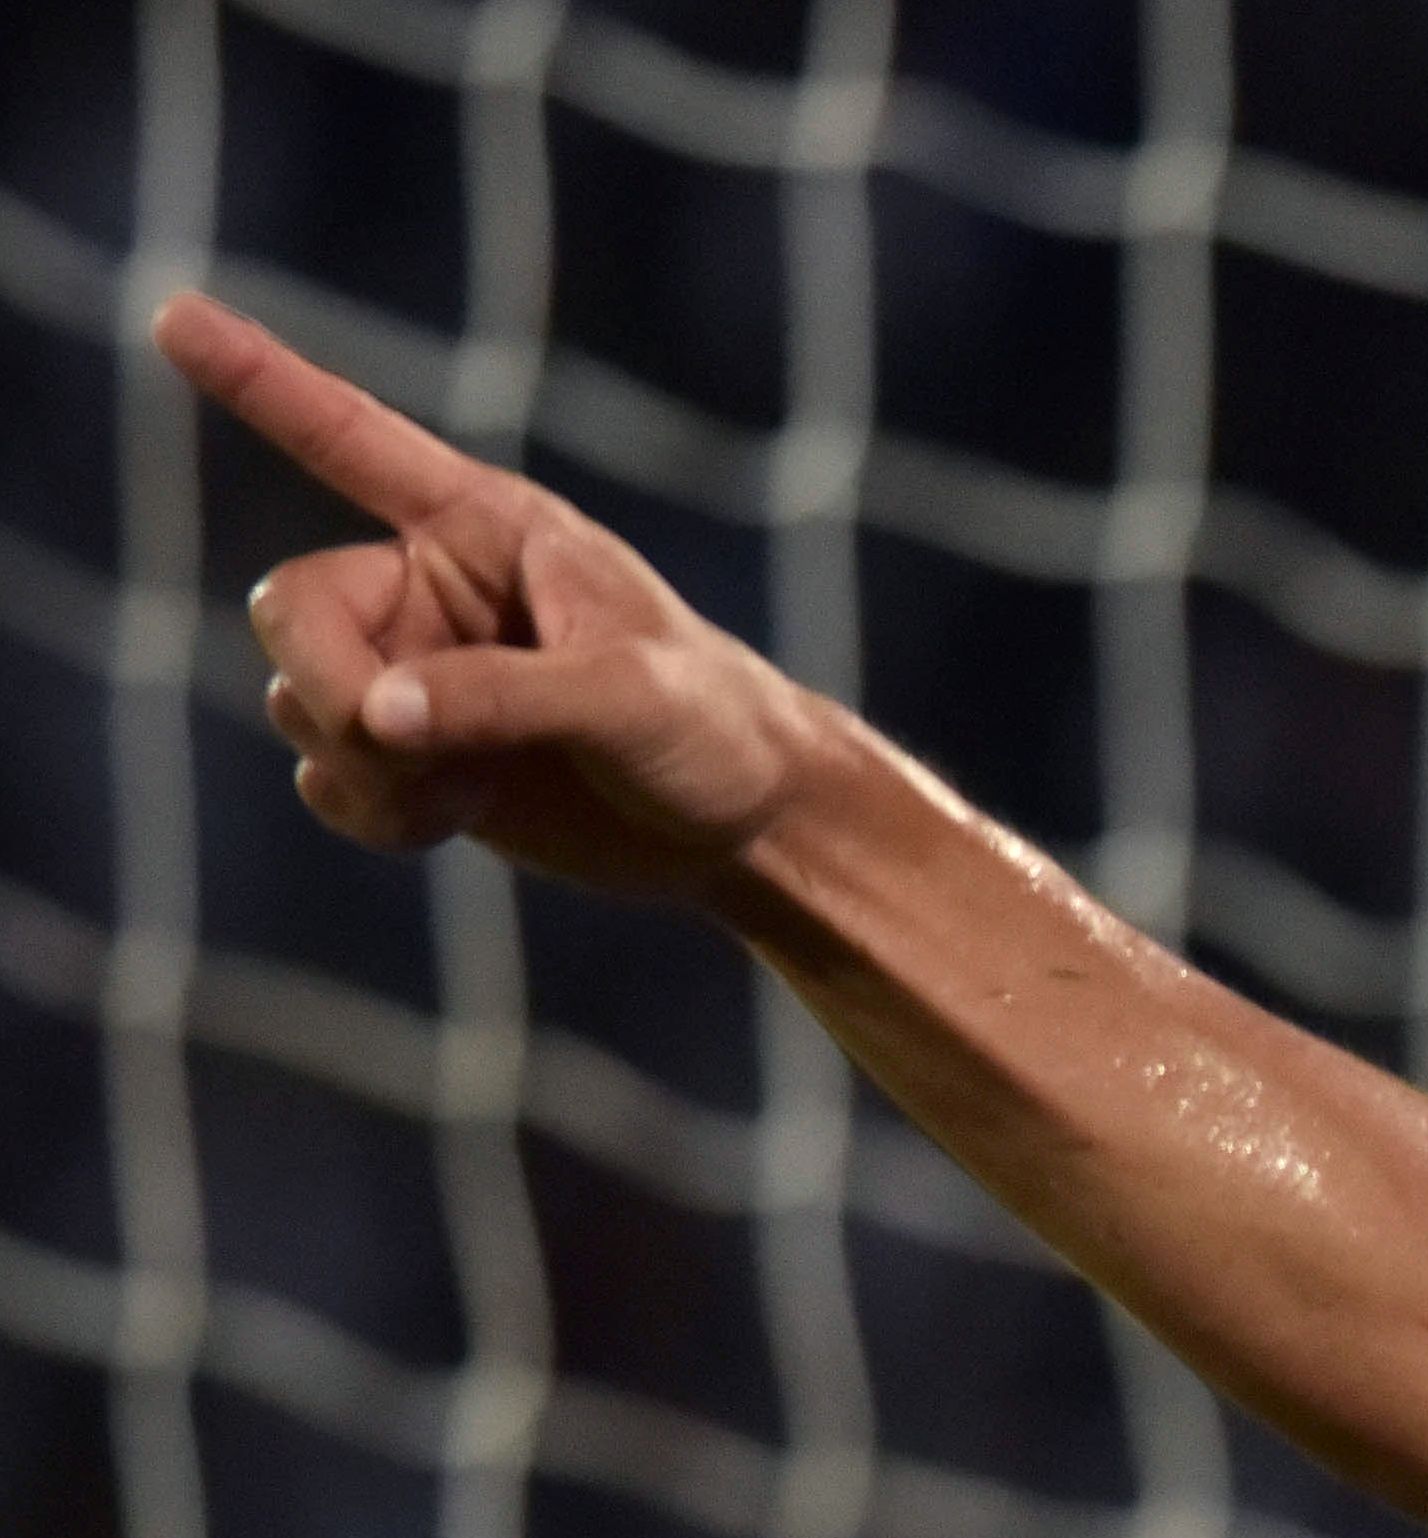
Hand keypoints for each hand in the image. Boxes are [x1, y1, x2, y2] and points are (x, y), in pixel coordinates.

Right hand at [154, 292, 825, 901]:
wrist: (748, 826)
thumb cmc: (716, 729)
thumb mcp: (629, 701)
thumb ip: (502, 698)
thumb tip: (375, 716)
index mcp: (488, 529)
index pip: (353, 440)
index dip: (260, 381)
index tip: (171, 314)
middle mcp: (432, 589)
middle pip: (291, 612)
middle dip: (329, 687)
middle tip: (401, 745)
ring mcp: (416, 672)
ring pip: (298, 701)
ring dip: (360, 763)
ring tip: (464, 788)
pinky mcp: (415, 754)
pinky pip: (326, 775)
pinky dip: (368, 809)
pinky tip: (448, 819)